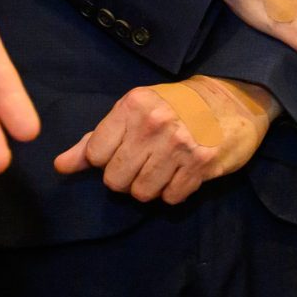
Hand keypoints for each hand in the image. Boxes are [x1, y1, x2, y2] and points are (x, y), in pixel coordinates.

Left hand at [53, 75, 275, 204]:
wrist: (236, 98)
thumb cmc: (179, 105)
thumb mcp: (136, 111)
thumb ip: (97, 139)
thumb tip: (60, 166)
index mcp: (133, 106)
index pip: (94, 154)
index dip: (106, 159)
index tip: (123, 149)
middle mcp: (154, 124)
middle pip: (115, 179)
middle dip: (127, 177)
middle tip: (145, 162)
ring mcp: (179, 145)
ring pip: (142, 193)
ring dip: (151, 187)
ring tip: (165, 168)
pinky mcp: (202, 164)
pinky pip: (171, 198)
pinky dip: (175, 191)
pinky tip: (183, 172)